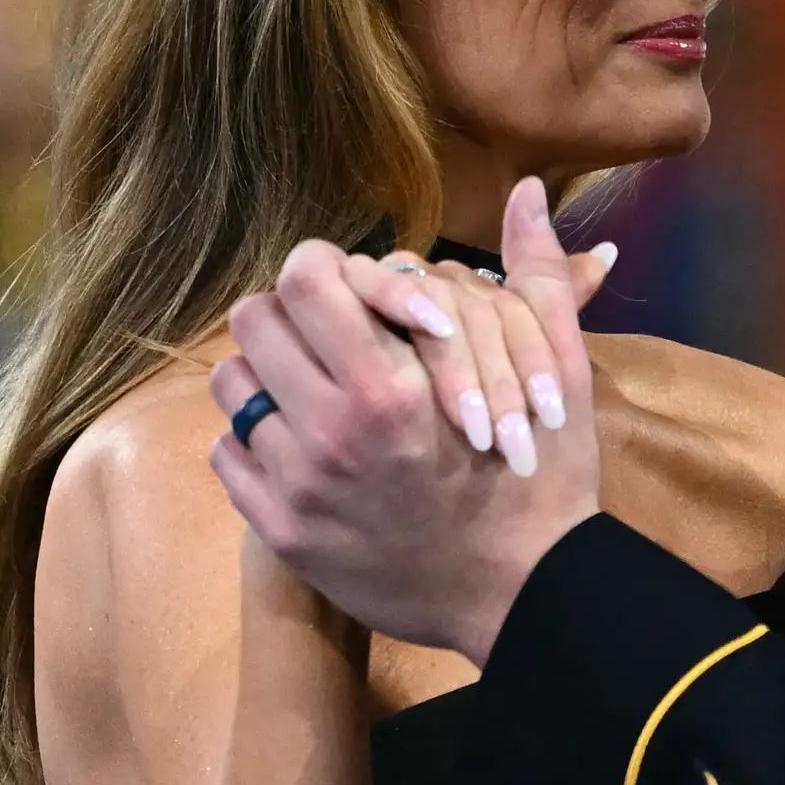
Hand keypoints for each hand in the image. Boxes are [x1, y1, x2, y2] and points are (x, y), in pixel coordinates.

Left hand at [209, 180, 602, 662]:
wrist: (526, 595)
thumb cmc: (542, 480)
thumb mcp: (556, 371)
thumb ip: (538, 274)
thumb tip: (528, 189)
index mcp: (394, 383)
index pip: (304, 277)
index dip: (322, 270)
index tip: (348, 292)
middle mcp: (334, 430)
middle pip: (253, 322)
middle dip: (289, 318)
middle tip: (326, 338)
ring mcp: (301, 485)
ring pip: (232, 386)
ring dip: (267, 379)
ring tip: (313, 394)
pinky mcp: (284, 533)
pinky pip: (228, 456)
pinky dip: (257, 445)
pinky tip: (304, 453)